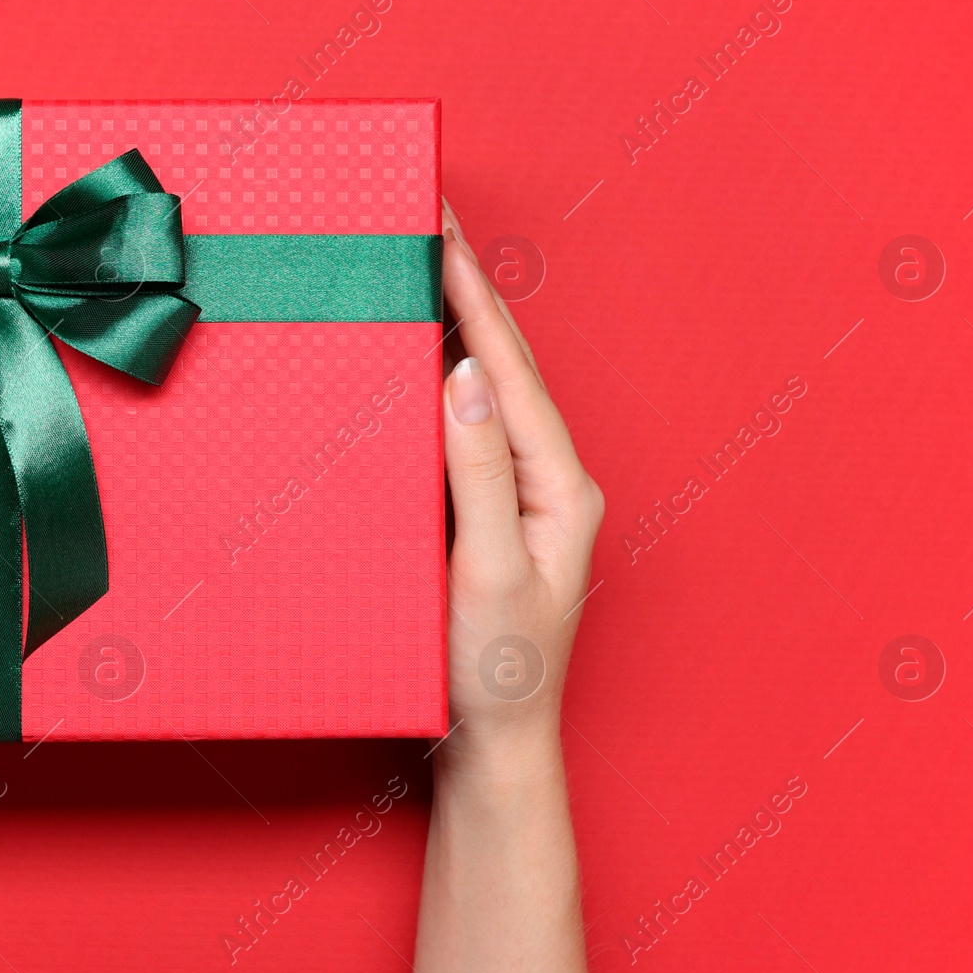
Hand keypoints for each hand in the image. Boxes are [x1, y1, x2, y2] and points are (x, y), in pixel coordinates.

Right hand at [409, 205, 600, 972]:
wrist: (492, 747)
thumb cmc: (497, 674)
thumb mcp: (488, 572)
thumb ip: (480, 474)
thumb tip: (465, 378)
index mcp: (562, 486)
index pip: (509, 371)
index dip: (474, 295)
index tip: (442, 230)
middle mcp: (548, 482)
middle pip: (502, 368)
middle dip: (467, 291)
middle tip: (428, 224)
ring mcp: (518, 499)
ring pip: (482, 395)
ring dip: (453, 329)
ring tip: (420, 269)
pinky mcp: (485, 517)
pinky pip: (460, 434)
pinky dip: (436, 385)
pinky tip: (411, 363)